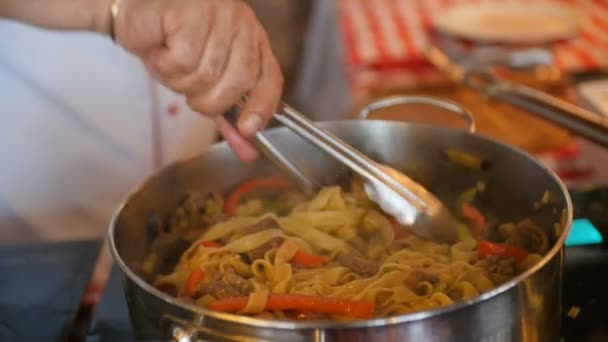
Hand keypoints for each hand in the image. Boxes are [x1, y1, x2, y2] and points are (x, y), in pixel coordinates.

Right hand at [112, 0, 282, 160]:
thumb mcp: (203, 81)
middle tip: (187, 87)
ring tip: (170, 60)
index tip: (247, 129)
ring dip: (179, 79)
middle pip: (239, 82)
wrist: (133, 11)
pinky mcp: (192, 13)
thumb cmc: (169, 44)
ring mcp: (219, 15)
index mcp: (251, 39)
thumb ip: (225, 113)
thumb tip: (247, 150)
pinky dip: (164, 65)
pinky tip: (160, 48)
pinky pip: (182, 61)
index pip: (269, 78)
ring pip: (206, 75)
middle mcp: (241, 24)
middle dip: (208, 100)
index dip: (262, 107)